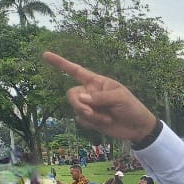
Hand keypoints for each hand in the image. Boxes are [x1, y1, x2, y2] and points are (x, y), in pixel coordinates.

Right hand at [42, 52, 156, 141]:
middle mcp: (90, 92)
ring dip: (90, 116)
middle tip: (92, 112)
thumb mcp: (120, 98)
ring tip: (106, 119)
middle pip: (71, 94)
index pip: (76, 70)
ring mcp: (90, 106)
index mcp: (97, 82)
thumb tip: (80, 97)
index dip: (61, 63)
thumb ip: (100, 97)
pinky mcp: (90, 119)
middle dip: (79, 104)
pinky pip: (81, 119)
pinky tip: (104, 123)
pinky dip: (91, 123)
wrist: (138, 128)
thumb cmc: (132, 108)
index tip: (45, 54)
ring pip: (76, 108)